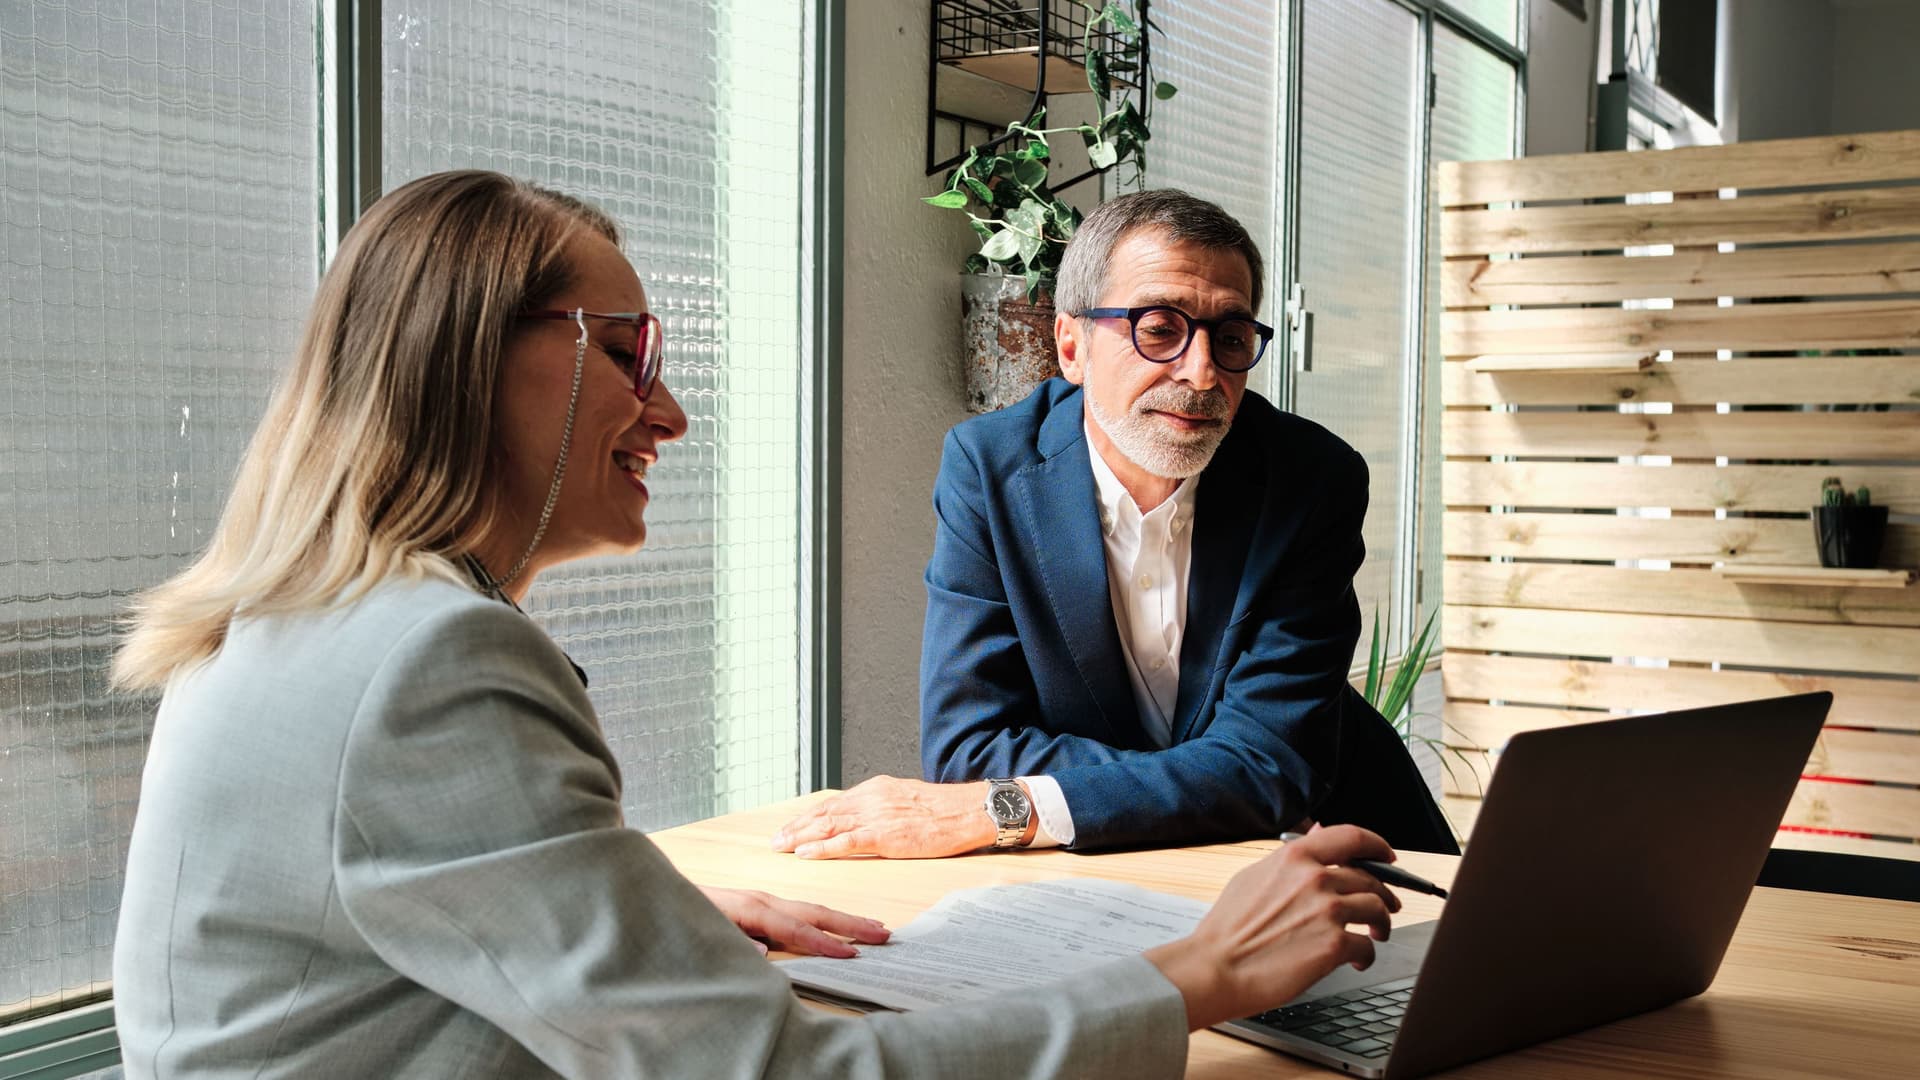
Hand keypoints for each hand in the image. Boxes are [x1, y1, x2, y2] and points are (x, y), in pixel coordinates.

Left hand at [697, 886, 891, 957]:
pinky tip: (834, 926)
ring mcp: (762, 900)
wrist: (658, 897)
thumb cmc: (681, 916)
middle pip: (814, 913)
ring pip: (811, 910)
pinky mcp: (759, 906)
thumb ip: (735, 944)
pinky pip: (799, 913)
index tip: (852, 955)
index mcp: (751, 908)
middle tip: (883, 933)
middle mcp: (762, 900)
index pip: (796, 929)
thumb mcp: (704, 933)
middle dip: (850, 924)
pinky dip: (823, 919)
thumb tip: (765, 954)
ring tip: (872, 928)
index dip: (825, 944)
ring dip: (842, 919)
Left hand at [771, 776, 996, 858]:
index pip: (833, 803)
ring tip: (781, 846)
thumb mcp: (906, 799)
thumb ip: (883, 807)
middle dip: (797, 827)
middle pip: (824, 813)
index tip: (791, 826)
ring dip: (800, 837)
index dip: (809, 816)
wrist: (968, 810)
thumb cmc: (944, 809)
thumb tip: (866, 818)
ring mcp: (876, 816)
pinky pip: (846, 842)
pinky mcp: (885, 835)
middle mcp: (871, 799)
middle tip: (775, 839)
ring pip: (828, 825)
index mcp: (876, 789)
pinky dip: (822, 848)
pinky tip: (805, 852)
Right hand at [1144, 824, 1401, 1030]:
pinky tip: (1357, 960)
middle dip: (1383, 894)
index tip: (1387, 856)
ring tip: (1376, 934)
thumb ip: (1291, 857)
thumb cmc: (1228, 928)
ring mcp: (1328, 912)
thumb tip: (1319, 832)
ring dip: (1382, 923)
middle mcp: (1315, 879)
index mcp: (1294, 857)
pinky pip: (1367, 946)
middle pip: (1370, 878)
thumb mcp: (1254, 876)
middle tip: (1384, 907)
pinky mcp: (1334, 946)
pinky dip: (1367, 955)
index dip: (1377, 845)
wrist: (1216, 967)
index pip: (1352, 837)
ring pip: (1377, 909)